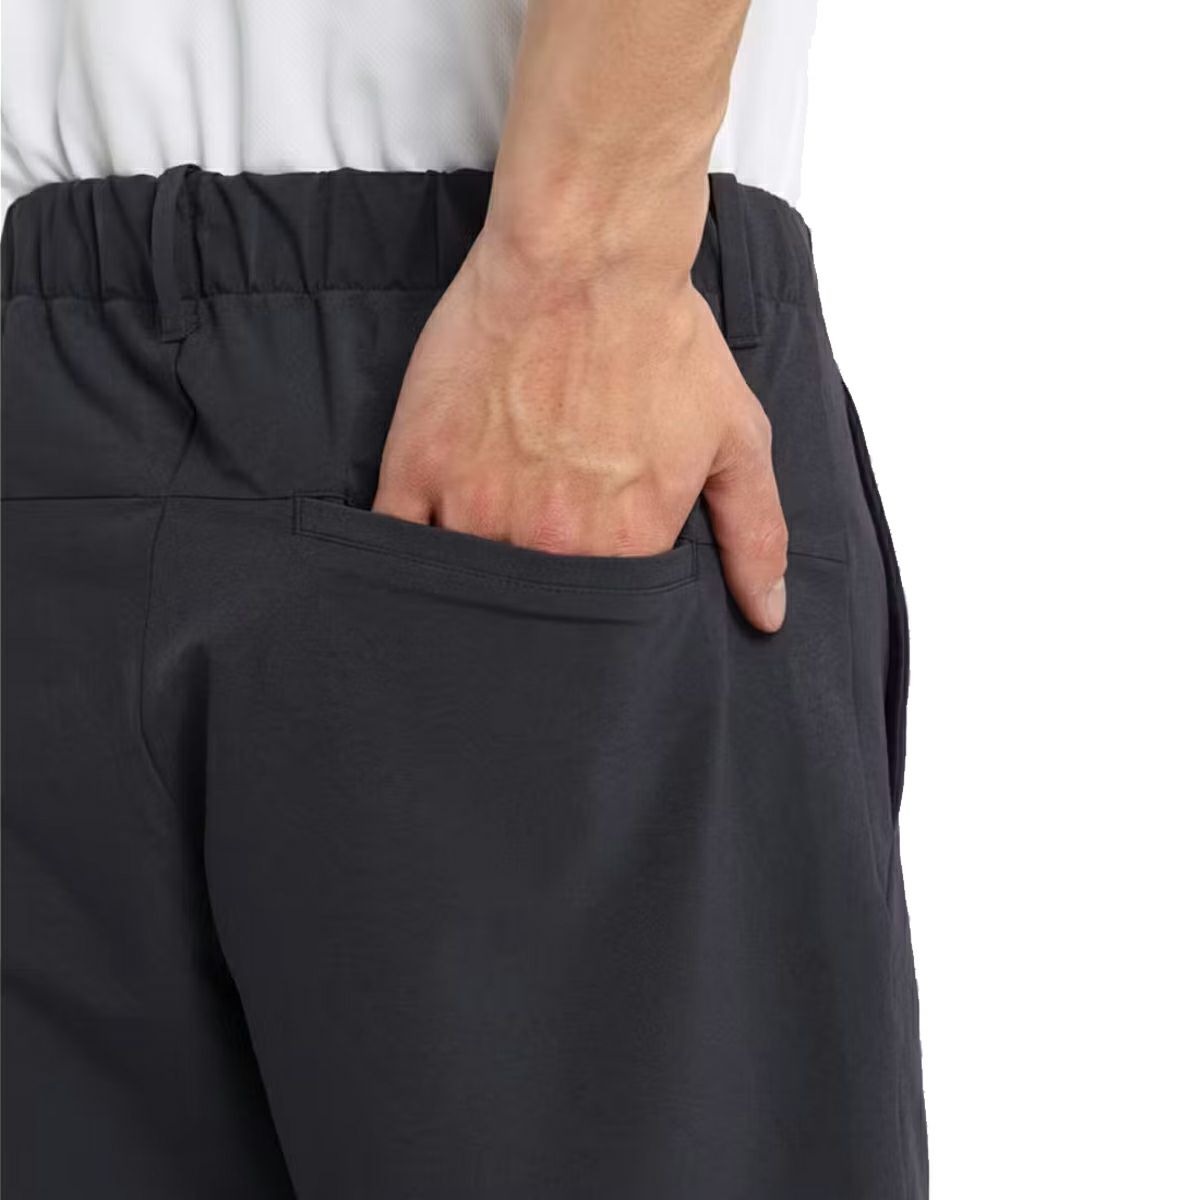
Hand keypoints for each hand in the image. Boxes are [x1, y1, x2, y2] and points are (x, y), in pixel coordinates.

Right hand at [372, 231, 787, 631]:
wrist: (586, 255)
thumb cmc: (661, 337)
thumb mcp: (735, 436)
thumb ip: (756, 534)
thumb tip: (768, 616)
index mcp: (624, 544)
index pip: (603, 619)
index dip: (595, 603)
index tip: (588, 577)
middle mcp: (549, 541)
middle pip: (532, 612)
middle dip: (535, 604)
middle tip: (537, 553)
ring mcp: (474, 508)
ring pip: (466, 585)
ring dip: (475, 581)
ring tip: (489, 546)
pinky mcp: (417, 469)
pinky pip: (399, 543)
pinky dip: (411, 554)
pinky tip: (429, 541)